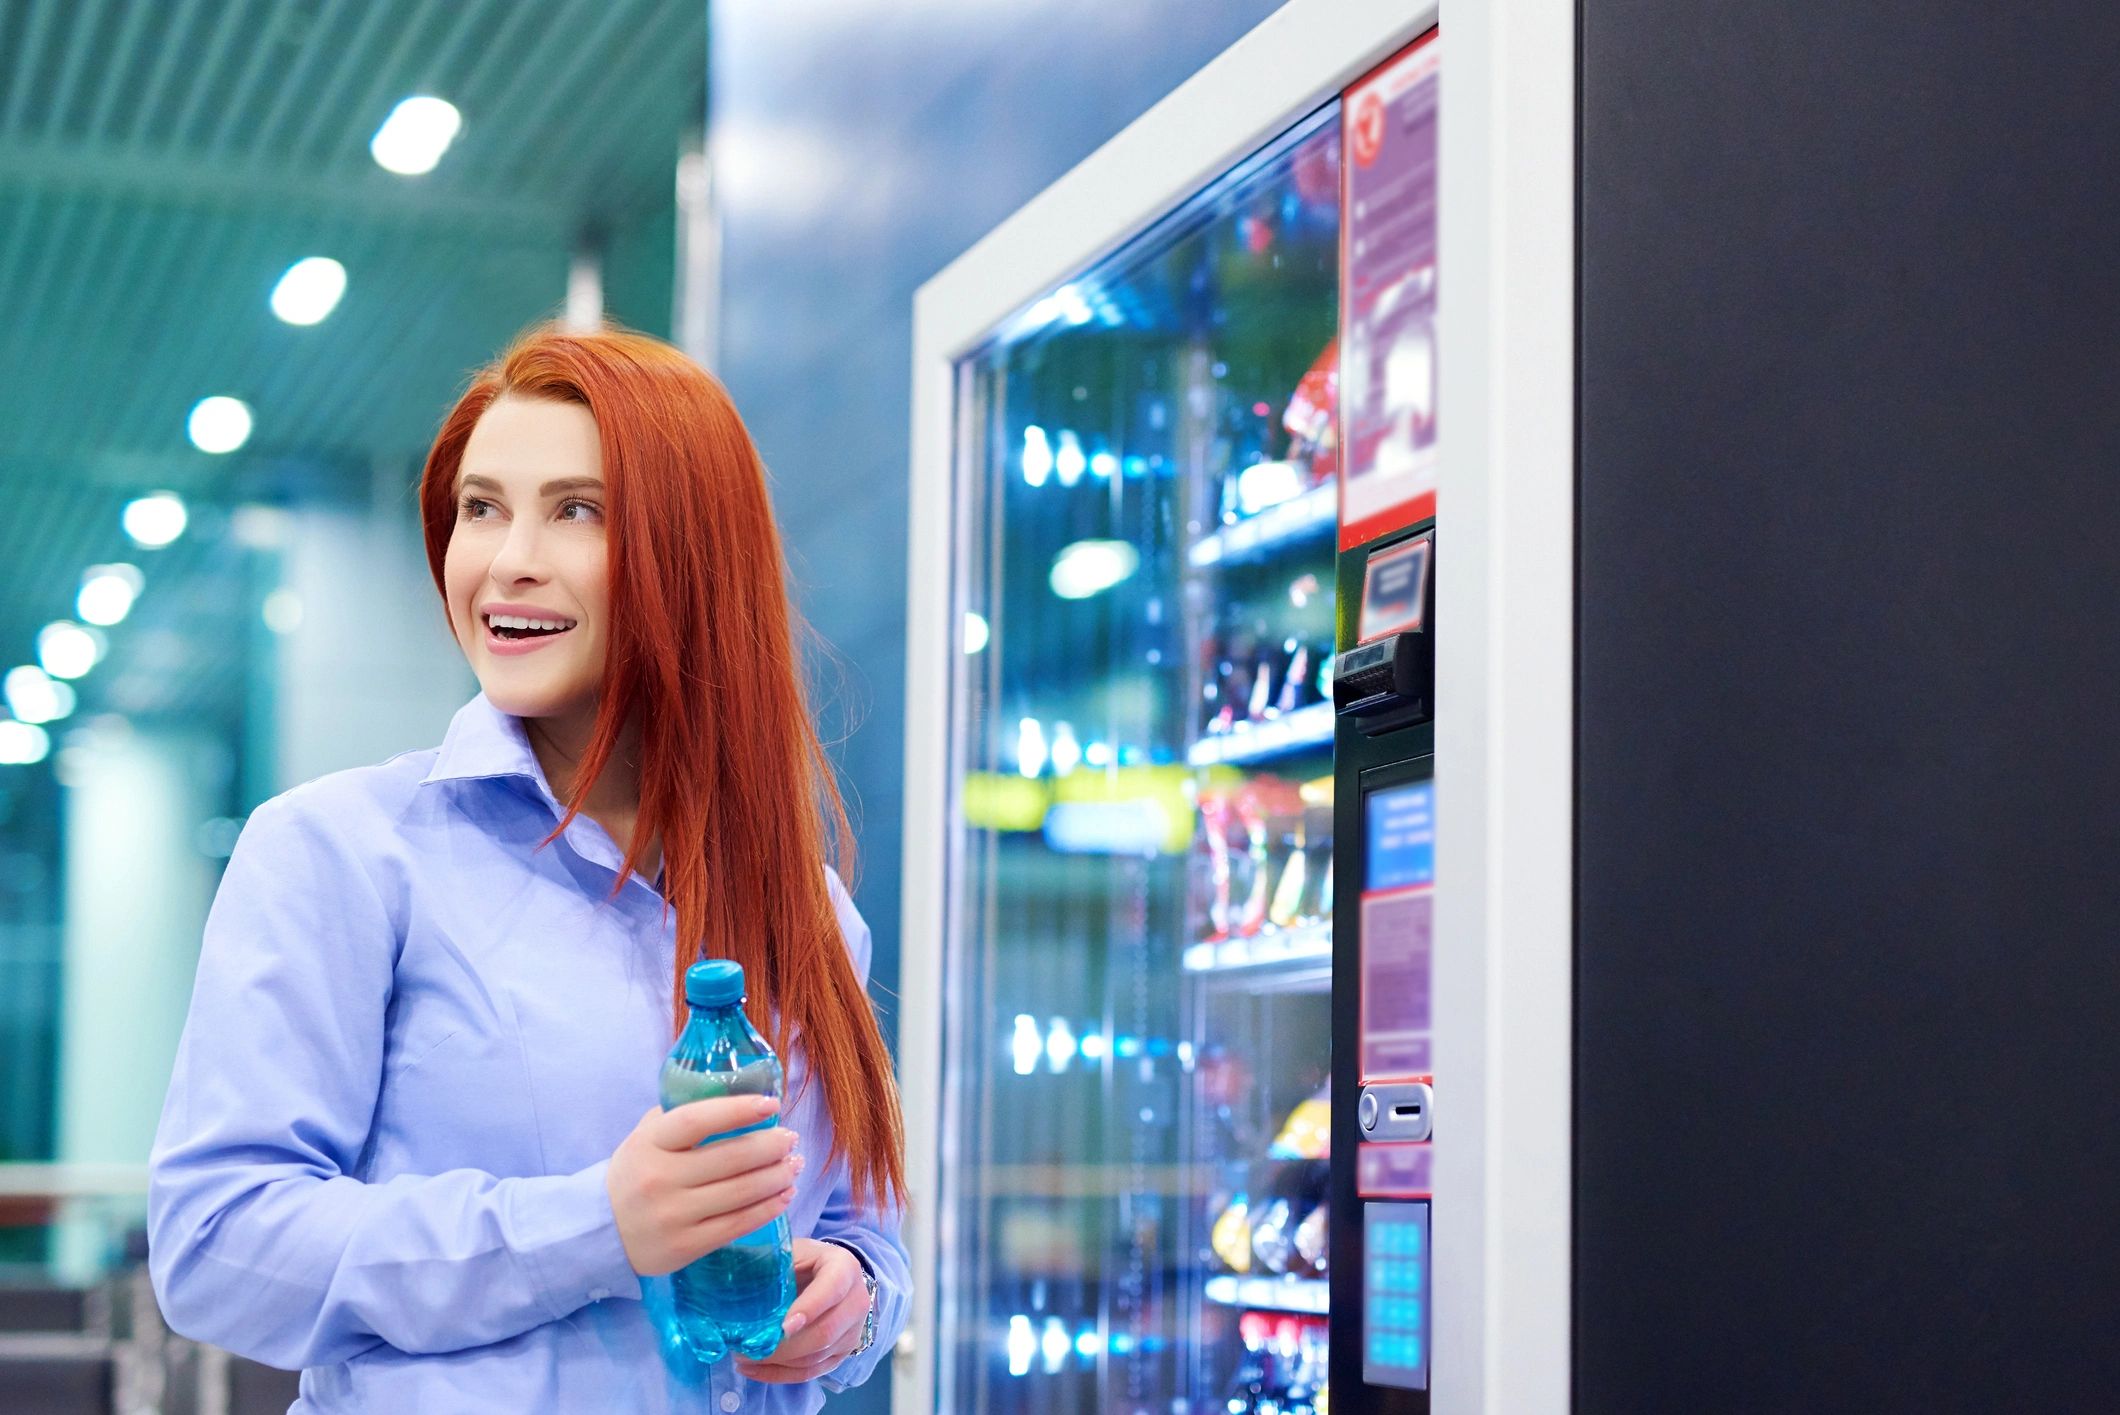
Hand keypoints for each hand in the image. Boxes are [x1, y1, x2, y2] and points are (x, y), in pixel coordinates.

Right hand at [605, 1096, 802, 1276]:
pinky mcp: (685, 1246)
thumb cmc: (636, 1173)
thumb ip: (680, 1116)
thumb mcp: (645, 1137)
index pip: (698, 1120)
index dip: (738, 1110)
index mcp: (650, 1143)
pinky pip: (737, 1225)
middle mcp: (660, 1179)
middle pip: (731, 1158)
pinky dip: (768, 1208)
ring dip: (777, 1176)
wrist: (601, 1231)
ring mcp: (673, 1215)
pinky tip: (784, 1195)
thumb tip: (734, 1094)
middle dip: (771, 1146)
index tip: (771, 1104)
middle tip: (790, 1139)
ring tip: (794, 1165)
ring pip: (741, 1192)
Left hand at [734, 1238, 871, 1383]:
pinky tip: (754, 1370)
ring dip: (778, 1362)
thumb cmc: (802, 1260)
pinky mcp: (842, 1353)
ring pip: (817, 1357)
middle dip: (784, 1347)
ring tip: (743, 1357)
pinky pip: (811, 1372)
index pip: (832, 1290)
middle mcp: (856, 1301)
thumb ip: (771, 1264)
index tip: (782, 1327)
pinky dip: (781, 1374)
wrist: (826, 1274)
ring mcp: (852, 1331)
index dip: (809, 1309)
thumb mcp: (789, 1252)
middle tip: (748, 1349)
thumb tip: (737, 1282)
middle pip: (825, 1332)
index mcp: (844, 1267)